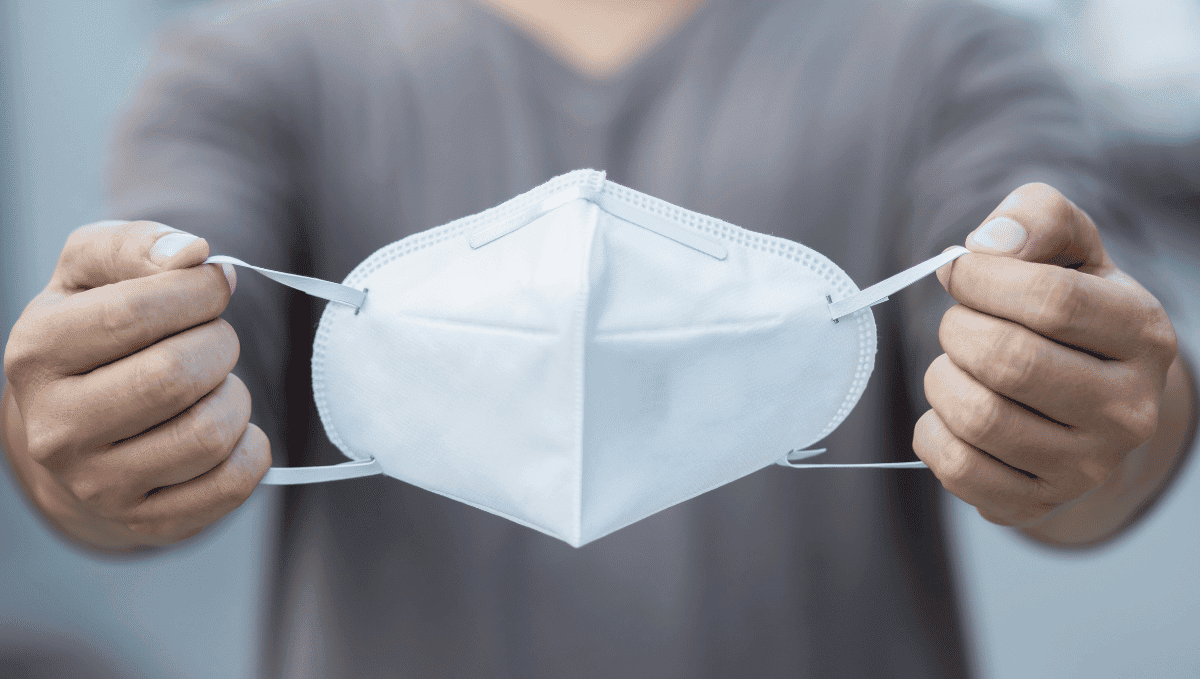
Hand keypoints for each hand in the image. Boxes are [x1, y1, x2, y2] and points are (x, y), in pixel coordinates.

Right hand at [1, 220, 269, 548]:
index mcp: (37, 353)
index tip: (214, 285)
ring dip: (234, 397)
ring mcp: (98, 486)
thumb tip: (192, 254)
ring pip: (209, 433)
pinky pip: (233, 483)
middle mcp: (56, 428)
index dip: (198, 291)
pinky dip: (249, 447)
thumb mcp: (92, 275)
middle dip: (219, 345)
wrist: (72, 436)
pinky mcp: (147, 524)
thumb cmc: (94, 338)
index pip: (134, 313)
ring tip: (213, 387)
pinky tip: (226, 431)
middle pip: (175, 376)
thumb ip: (136, 245)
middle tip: (213, 341)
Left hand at [914, 183, 1178, 527]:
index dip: (982, 279)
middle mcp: (1128, 409)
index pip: (1051, 300)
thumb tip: (987, 243)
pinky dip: (933, 430)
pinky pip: (956, 467)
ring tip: (957, 366)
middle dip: (958, 330)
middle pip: (1007, 361)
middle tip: (959, 324)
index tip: (959, 272)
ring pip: (977, 417)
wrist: (1086, 405)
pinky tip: (953, 413)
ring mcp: (1087, 466)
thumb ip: (1036, 218)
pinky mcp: (1038, 502)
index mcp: (1143, 333)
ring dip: (941, 379)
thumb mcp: (1068, 250)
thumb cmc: (1066, 313)